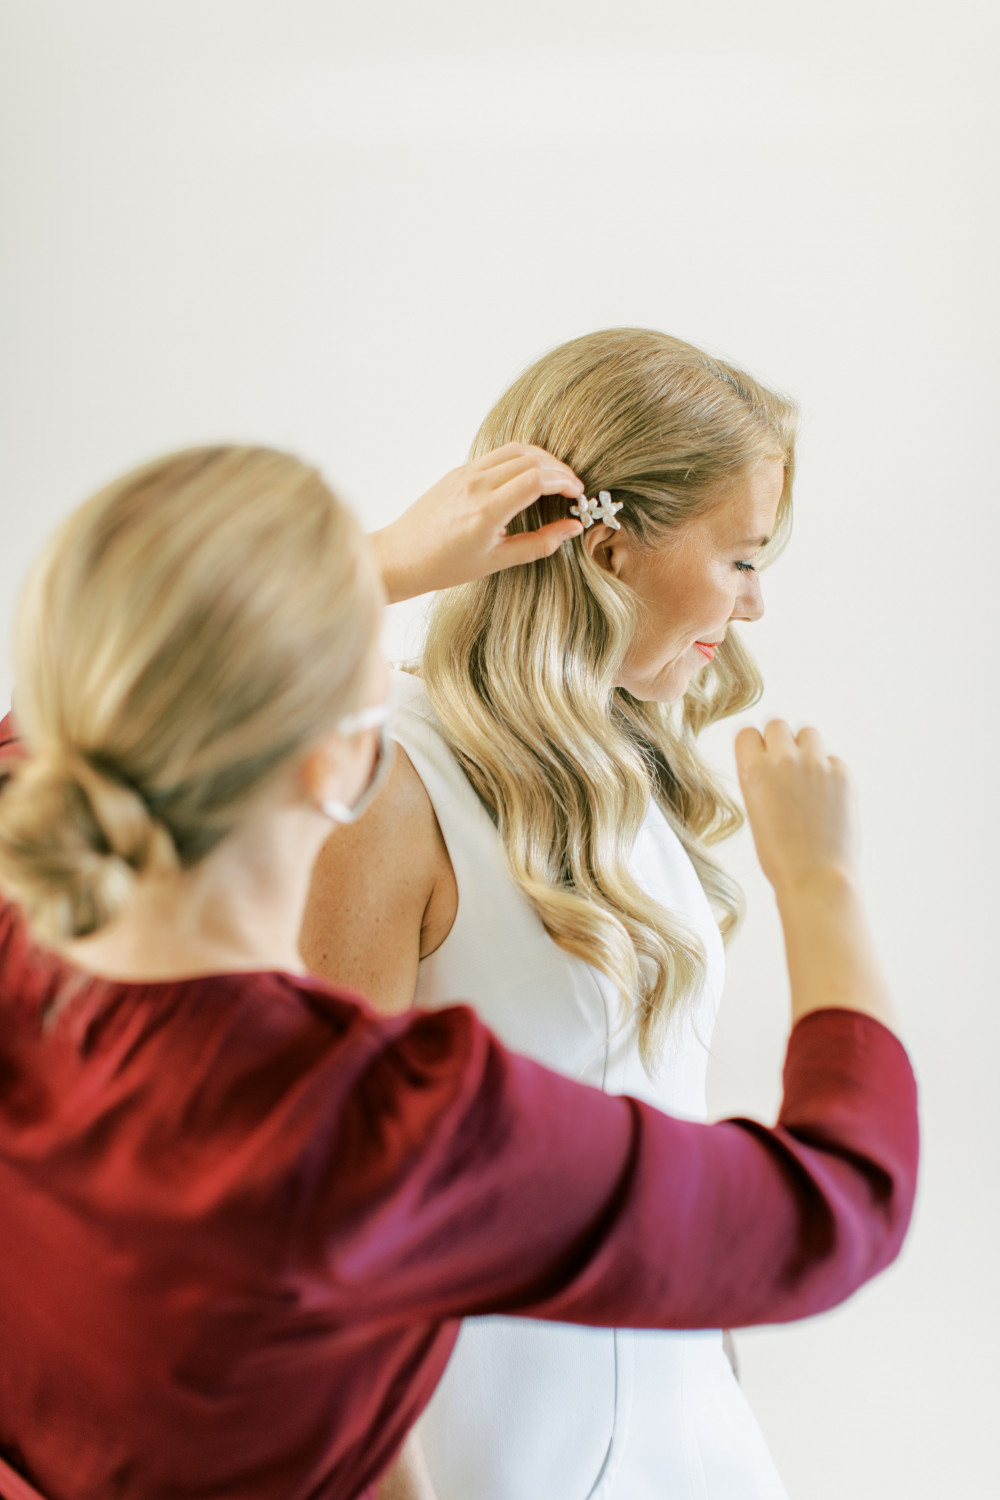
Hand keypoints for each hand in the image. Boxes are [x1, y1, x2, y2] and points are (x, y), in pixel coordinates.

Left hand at [370, 443, 585, 602]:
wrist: (401, 556)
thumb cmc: (445, 566)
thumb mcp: (497, 561)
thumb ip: (539, 543)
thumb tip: (572, 528)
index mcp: (486, 511)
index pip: (536, 479)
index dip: (564, 482)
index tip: (577, 494)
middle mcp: (475, 485)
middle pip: (531, 459)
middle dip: (559, 470)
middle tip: (573, 488)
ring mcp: (465, 473)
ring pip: (515, 450)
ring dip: (542, 459)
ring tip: (556, 478)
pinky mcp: (458, 471)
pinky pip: (497, 455)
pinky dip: (521, 459)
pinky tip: (529, 476)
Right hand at [734, 720, 859, 896]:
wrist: (814, 877)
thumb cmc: (779, 853)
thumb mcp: (754, 810)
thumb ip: (761, 776)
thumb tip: (775, 755)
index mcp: (753, 770)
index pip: (746, 733)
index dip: (753, 747)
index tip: (759, 762)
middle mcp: (783, 760)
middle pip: (777, 725)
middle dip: (779, 742)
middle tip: (784, 768)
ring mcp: (816, 764)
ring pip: (808, 733)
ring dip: (806, 749)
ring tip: (807, 777)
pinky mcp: (843, 774)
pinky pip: (833, 759)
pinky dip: (830, 772)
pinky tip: (826, 798)